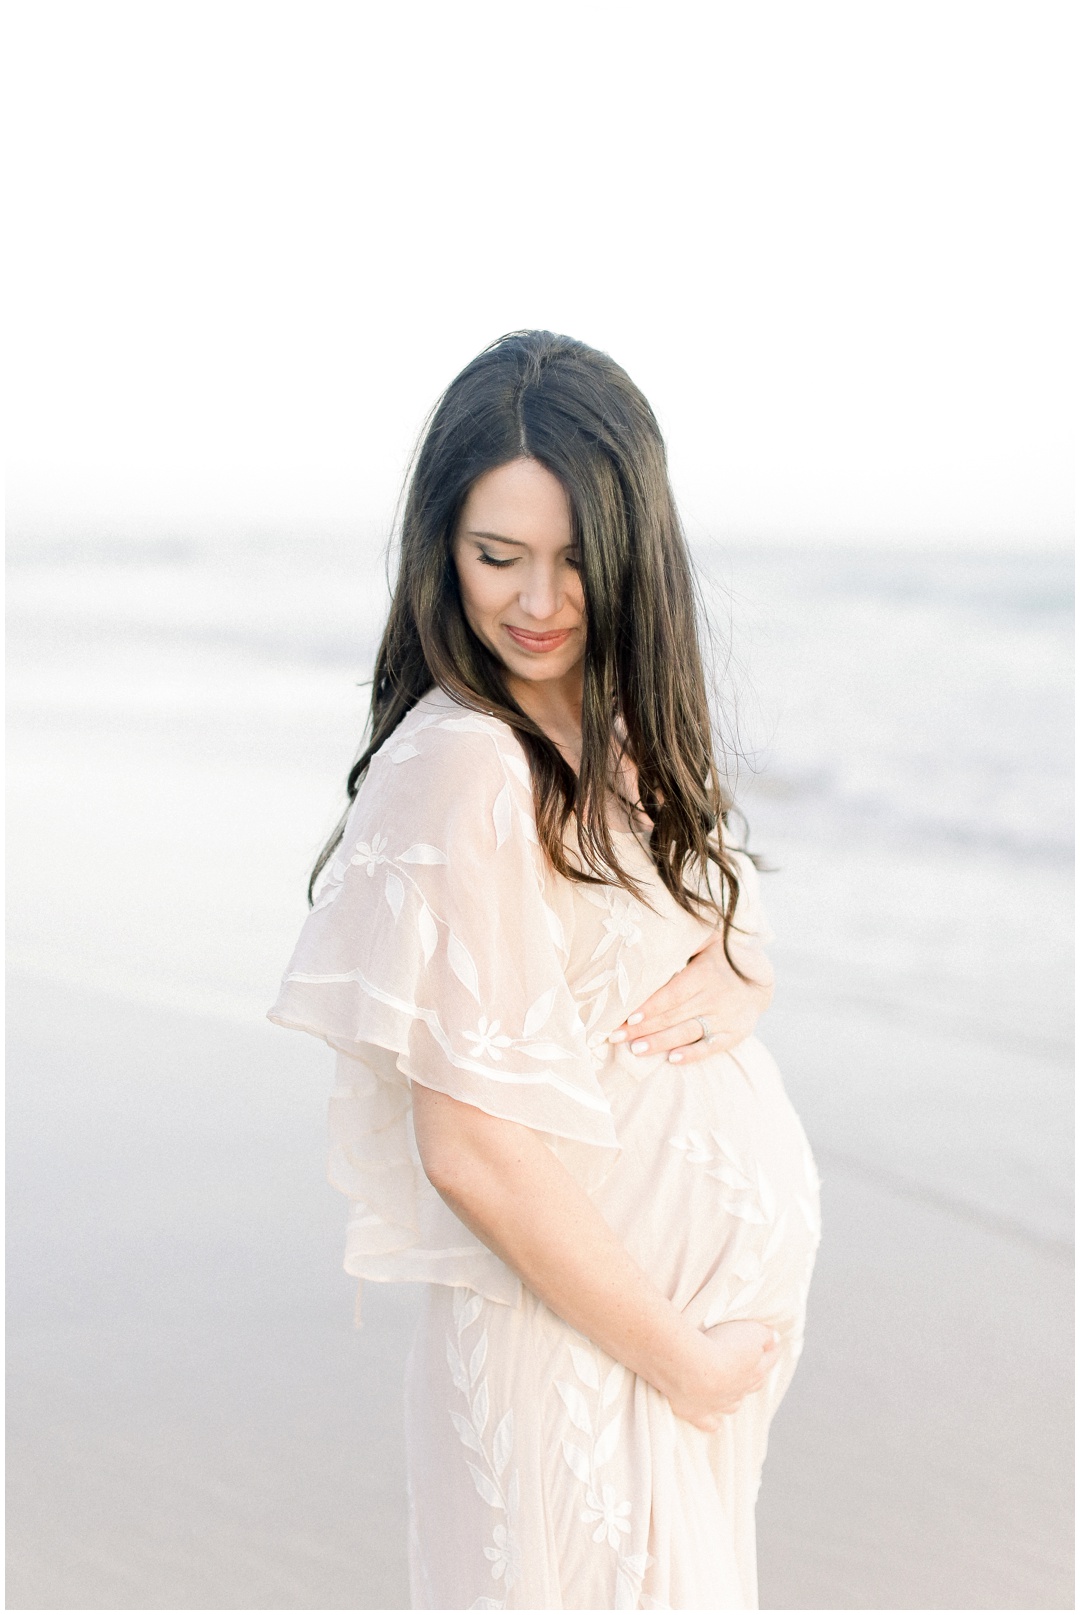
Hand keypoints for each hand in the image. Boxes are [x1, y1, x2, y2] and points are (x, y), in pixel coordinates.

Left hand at [608, 930, 773, 1064]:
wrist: (760, 980)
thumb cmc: (720, 959)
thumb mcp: (709, 942)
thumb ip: (686, 940)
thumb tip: (656, 930)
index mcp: (705, 974)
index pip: (673, 993)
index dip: (651, 1006)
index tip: (627, 1016)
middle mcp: (715, 997)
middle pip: (673, 1016)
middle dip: (643, 1028)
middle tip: (616, 1036)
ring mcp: (725, 1018)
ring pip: (687, 1033)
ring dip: (660, 1043)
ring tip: (635, 1050)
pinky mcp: (734, 1034)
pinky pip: (710, 1047)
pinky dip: (692, 1054)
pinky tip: (671, 1060)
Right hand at [666, 1320, 781, 1430]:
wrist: (691, 1368)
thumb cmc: (720, 1346)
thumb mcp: (750, 1331)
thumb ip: (764, 1336)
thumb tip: (775, 1339)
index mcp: (754, 1370)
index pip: (769, 1359)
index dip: (772, 1351)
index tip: (774, 1345)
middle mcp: (740, 1390)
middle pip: (753, 1384)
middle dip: (755, 1375)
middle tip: (753, 1367)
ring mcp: (719, 1403)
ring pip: (734, 1404)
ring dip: (735, 1398)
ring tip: (732, 1391)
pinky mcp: (698, 1413)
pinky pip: (709, 1422)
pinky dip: (713, 1423)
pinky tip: (715, 1424)